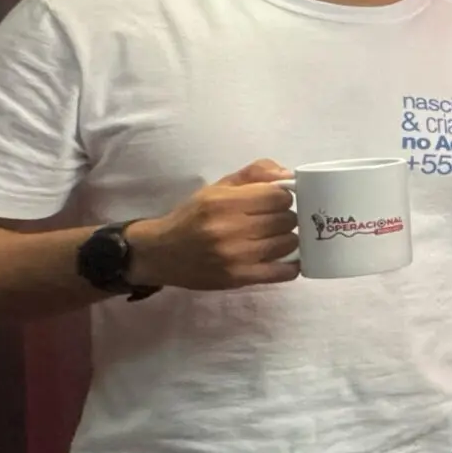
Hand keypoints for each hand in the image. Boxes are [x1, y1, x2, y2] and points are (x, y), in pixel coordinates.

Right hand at [125, 161, 300, 290]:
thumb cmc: (193, 217)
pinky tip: (281, 258)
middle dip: (284, 218)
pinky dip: (290, 265)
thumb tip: (289, 174)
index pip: (278, 197)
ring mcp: (236, 256)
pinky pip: (284, 272)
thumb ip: (255, 174)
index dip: (282, 198)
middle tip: (272, 221)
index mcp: (223, 202)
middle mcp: (229, 229)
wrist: (161, 253)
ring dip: (286, 239)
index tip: (273, 203)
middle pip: (286, 220)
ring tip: (272, 238)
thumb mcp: (218, 188)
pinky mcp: (239, 278)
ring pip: (288, 243)